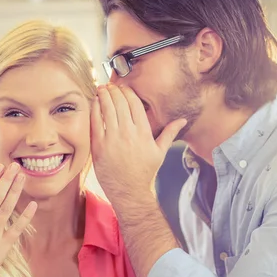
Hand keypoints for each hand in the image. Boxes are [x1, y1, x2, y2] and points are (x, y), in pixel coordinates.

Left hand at [90, 83, 186, 204]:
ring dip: (103, 96)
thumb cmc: (145, 173)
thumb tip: (182, 120)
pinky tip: (94, 103)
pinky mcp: (99, 147)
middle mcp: (129, 133)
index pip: (135, 104)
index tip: (123, 87)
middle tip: (110, 85)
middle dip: (114, 91)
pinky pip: (95, 122)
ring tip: (101, 89)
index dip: (127, 92)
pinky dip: (94, 110)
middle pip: (120, 103)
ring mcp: (113, 139)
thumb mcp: (160, 152)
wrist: (130, 191)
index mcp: (144, 132)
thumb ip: (170, 133)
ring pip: (107, 109)